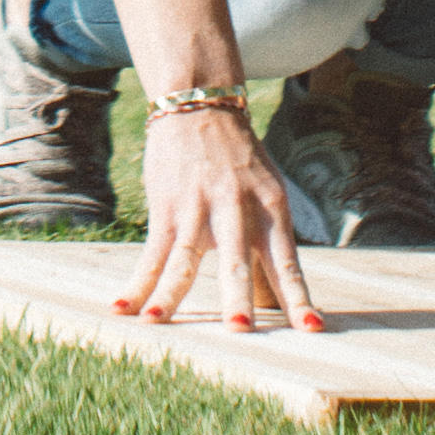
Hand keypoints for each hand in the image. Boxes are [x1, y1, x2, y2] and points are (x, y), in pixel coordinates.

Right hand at [120, 99, 324, 334]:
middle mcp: (237, 208)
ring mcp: (199, 208)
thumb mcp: (266, 190)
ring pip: (184, 258)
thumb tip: (282, 291)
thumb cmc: (240, 160)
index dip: (298, 295)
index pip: (287, 261)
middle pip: (238, 260)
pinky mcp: (167, 207)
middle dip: (238, 296)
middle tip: (241, 328)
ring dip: (170, 294)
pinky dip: (137, 282)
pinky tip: (123, 307)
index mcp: (271, 208)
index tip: (311, 327)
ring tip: (156, 322)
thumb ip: (269, 237)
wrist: (201, 106)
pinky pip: (152, 252)